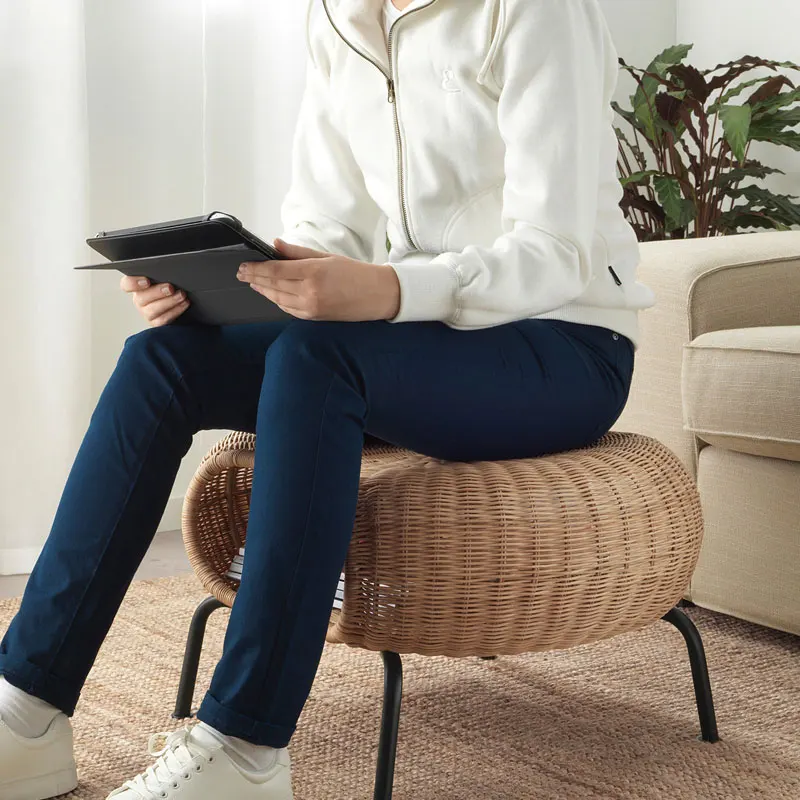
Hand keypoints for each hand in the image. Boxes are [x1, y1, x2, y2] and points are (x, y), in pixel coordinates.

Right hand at [120, 276, 189, 326]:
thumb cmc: (167, 287)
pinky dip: (176, 310)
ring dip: (169, 301)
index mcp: (137, 286)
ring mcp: (146, 313)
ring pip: (153, 310)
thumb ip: (161, 274)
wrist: (177, 303)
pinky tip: (184, 303)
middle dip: (157, 292)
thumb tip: (170, 268)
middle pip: (141, 297)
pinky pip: (163, 319)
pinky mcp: (156, 322)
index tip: (147, 281)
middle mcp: (139, 300)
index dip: (133, 283)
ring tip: (181, 295)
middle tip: (170, 288)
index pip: (127, 284)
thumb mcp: (163, 278)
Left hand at [237, 239, 400, 321]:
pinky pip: (288, 309)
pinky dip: (277, 301)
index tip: (243, 265)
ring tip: (253, 282)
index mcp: (313, 272)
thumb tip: (276, 245)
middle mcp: (310, 292)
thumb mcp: (327, 256)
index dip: (256, 269)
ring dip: (263, 290)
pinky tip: (270, 294)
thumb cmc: (357, 274)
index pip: (275, 271)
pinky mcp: (314, 317)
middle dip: (254, 279)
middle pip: (272, 285)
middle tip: (241, 273)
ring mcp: (311, 307)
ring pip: (277, 299)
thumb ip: (298, 252)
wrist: (377, 295)